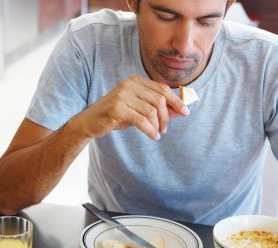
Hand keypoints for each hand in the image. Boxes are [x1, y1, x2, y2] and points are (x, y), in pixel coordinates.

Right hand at [73, 75, 188, 139]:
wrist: (91, 122)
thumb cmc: (118, 115)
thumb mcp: (140, 110)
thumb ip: (159, 109)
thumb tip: (181, 110)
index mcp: (136, 80)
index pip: (162, 89)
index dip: (176, 101)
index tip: (186, 112)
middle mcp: (129, 84)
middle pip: (159, 99)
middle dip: (167, 116)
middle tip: (165, 129)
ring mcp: (122, 95)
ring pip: (151, 111)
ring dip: (158, 125)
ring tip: (158, 133)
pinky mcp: (117, 108)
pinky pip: (141, 120)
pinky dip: (150, 130)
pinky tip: (154, 137)